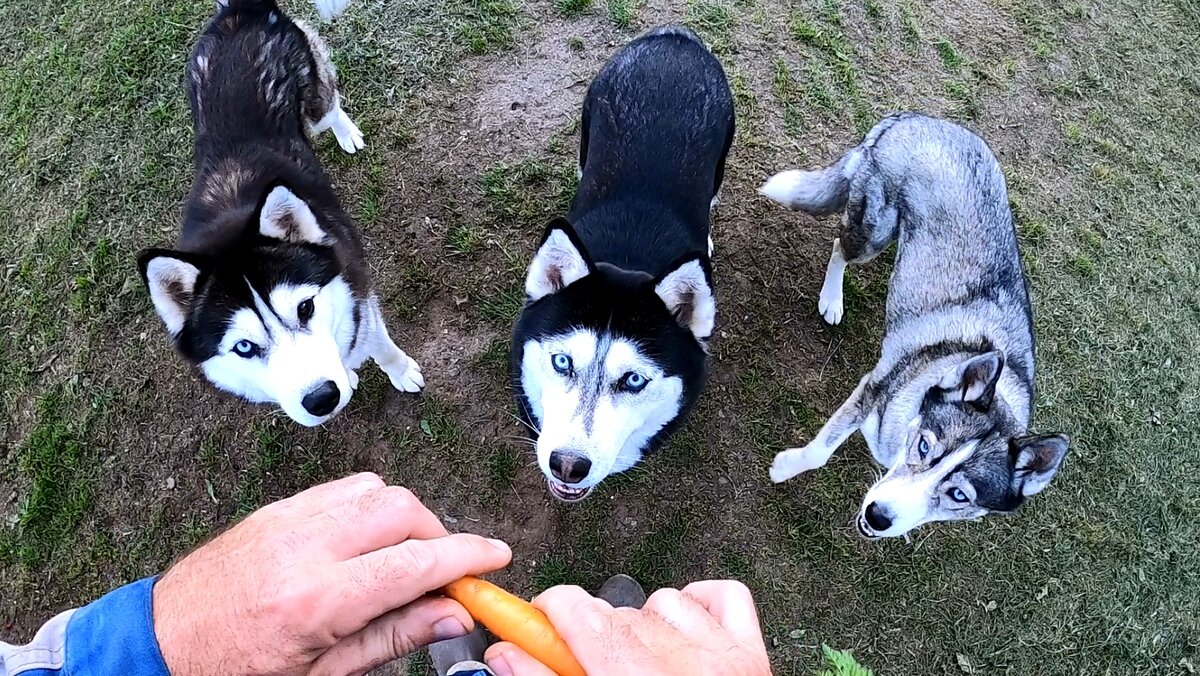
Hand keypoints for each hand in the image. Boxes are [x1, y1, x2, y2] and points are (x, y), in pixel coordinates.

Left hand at [152, 473, 511, 675]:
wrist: (162, 645)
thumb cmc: (239, 670)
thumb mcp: (322, 674)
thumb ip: (393, 637)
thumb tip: (453, 613)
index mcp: (317, 600)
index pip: (415, 562)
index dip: (467, 557)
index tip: (496, 558)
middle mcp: (304, 547)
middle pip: (401, 510)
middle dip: (439, 534)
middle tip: (445, 572)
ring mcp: (286, 520)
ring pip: (375, 489)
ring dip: (405, 517)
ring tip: (404, 558)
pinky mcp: (275, 509)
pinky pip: (340, 488)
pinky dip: (370, 505)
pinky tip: (368, 539)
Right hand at [484, 580, 771, 675]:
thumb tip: (509, 655)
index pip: (584, 615)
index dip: (553, 609)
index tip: (537, 621)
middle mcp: (687, 665)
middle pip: (618, 614)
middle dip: (591, 634)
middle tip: (583, 665)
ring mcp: (725, 658)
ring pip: (665, 603)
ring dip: (642, 625)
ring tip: (634, 663)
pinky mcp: (751, 655)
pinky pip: (721, 598)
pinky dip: (699, 606)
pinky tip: (679, 634)